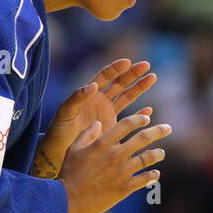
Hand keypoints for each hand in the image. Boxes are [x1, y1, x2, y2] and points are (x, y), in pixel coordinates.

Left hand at [34, 58, 156, 177]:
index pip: (105, 76)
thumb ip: (77, 98)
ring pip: (127, 96)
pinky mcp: (112, 127)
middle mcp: (100, 100)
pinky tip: (149, 110)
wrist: (60, 150)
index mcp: (89, 94)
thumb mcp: (66, 112)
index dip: (116, 68)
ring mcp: (107, 113)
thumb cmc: (59, 130)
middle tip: (146, 65)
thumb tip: (94, 85)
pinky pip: (129, 117)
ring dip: (140, 87)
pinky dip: (139, 113)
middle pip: (120, 83)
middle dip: (133, 73)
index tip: (128, 62)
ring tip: (153, 77)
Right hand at [58, 112, 170, 212]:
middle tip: (168, 128)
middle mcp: (116, 155)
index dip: (139, 119)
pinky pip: (145, 179)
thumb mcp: (73, 149)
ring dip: (158, 154)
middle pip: (143, 138)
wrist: (68, 199)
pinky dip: (152, 175)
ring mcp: (123, 171)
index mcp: (103, 143)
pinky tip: (155, 174)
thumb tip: (97, 122)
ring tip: (162, 153)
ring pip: (148, 158)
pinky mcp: (126, 187)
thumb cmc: (69, 173)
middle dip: (159, 131)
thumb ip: (87, 134)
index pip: (127, 124)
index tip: (147, 118)